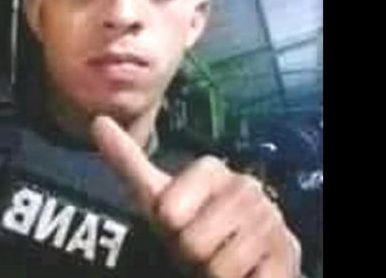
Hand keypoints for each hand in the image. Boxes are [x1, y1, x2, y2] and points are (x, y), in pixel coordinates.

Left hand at [91, 116, 300, 277]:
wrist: (245, 256)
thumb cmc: (195, 225)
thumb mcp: (158, 198)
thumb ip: (128, 161)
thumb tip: (97, 122)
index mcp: (213, 170)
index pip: (168, 210)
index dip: (168, 227)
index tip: (176, 225)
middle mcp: (246, 187)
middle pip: (192, 241)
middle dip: (191, 255)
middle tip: (201, 249)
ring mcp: (270, 219)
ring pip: (219, 266)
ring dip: (214, 274)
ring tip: (221, 259)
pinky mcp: (288, 252)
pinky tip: (244, 272)